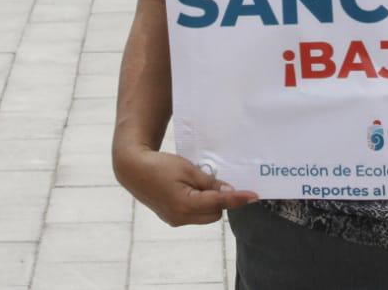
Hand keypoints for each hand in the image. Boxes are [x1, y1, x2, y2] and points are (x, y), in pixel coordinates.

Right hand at [114, 145, 257, 226]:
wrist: (133, 170)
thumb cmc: (160, 165)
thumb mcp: (188, 169)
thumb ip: (209, 183)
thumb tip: (229, 190)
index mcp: (186, 204)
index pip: (219, 202)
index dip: (238, 198)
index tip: (254, 195)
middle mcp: (181, 217)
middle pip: (215, 213)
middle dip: (221, 200)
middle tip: (217, 181)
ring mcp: (175, 220)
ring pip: (205, 216)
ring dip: (210, 203)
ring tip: (199, 183)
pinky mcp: (172, 219)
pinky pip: (194, 215)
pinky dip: (199, 204)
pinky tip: (191, 190)